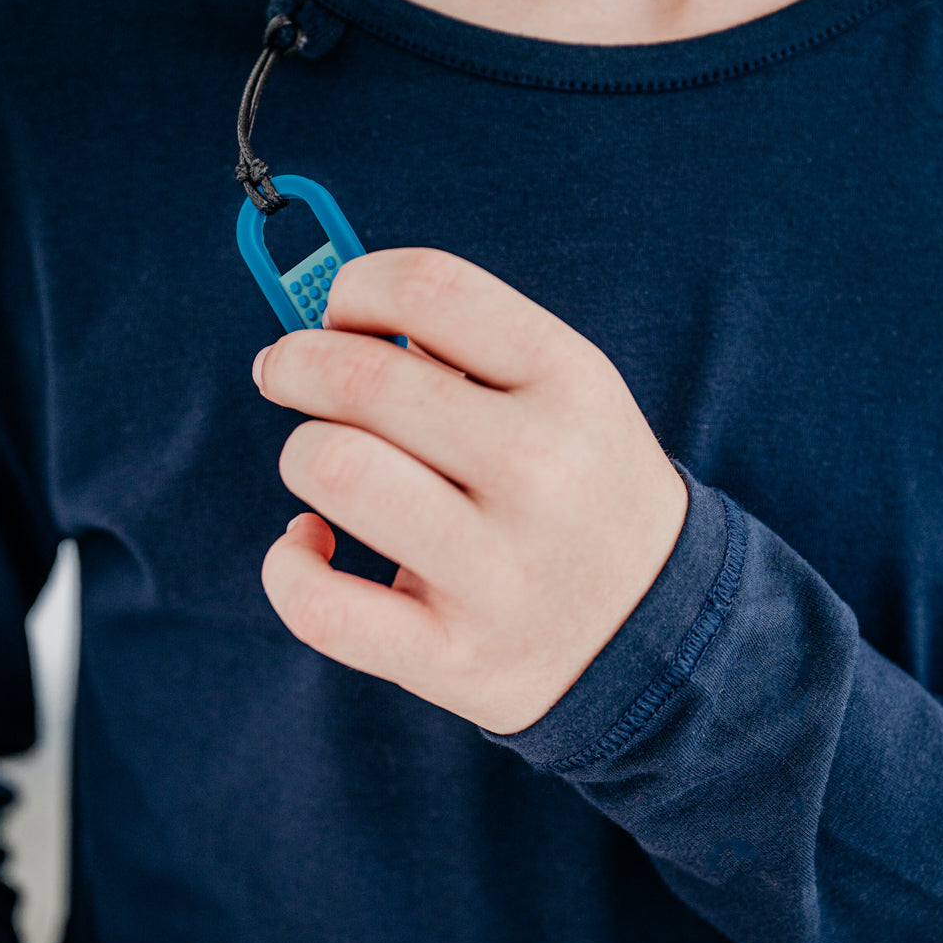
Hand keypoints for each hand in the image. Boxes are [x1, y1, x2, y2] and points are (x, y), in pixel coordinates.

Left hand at [257, 248, 686, 734]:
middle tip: (284, 374)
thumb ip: (468, 352)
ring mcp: (496, 574)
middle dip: (296, 364)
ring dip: (301, 457)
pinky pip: (319, 603)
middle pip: (364, 380)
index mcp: (572, 386)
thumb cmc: (581, 498)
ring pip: (336, 472)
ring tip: (320, 468)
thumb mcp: (568, 401)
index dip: (356, 286)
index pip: (432, 290)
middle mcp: (541, 474)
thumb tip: (339, 326)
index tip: (337, 310)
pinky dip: (285, 566)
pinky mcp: (451, 656)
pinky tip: (308, 545)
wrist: (658, 635)